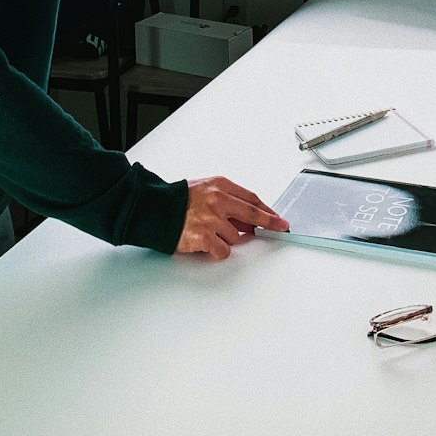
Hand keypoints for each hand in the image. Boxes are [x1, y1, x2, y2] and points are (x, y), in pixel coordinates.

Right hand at [174, 177, 288, 259]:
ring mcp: (211, 219)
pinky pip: (223, 250)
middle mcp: (217, 200)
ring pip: (236, 237)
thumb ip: (228, 202)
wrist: (154, 209)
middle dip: (270, 223)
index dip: (267, 210)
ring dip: (226, 239)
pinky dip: (218, 250)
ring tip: (209, 232)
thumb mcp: (206, 190)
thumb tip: (251, 222)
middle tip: (281, 228)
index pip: (251, 198)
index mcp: (220, 185)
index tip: (278, 218)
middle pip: (252, 214)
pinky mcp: (204, 237)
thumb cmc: (179, 201)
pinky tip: (206, 243)